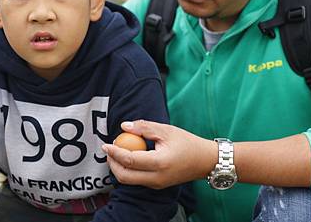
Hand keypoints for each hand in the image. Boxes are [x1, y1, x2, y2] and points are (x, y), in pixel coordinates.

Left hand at [102, 120, 216, 188]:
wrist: (205, 161)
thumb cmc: (187, 143)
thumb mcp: (166, 130)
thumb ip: (144, 127)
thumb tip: (124, 126)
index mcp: (160, 163)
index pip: (130, 160)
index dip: (115, 152)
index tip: (106, 144)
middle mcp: (157, 178)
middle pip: (125, 176)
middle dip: (112, 164)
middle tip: (109, 150)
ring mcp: (157, 184)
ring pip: (130, 181)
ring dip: (119, 168)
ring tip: (117, 152)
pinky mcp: (158, 185)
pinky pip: (137, 180)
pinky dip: (129, 171)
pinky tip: (129, 158)